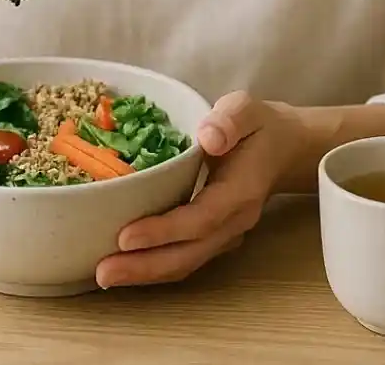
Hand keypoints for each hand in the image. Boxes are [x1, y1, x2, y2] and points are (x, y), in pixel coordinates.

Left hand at [95, 96, 384, 287]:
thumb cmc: (257, 125)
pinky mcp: (214, 236)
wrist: (281, 147)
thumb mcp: (246, 109)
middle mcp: (234, 221)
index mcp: (240, 191)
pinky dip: (155, 266)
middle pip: (189, 254)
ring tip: (105, 275)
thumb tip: (209, 138)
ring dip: (146, 273)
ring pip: (186, 262)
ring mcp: (225, 234)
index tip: (126, 237)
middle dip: (145, 267)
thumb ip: (229, 120)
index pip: (200, 218)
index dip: (164, 231)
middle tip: (102, 272)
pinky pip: (186, 257)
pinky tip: (127, 265)